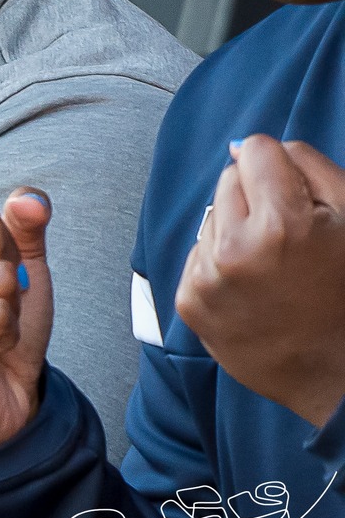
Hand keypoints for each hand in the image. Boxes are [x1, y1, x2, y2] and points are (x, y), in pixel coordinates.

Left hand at [177, 135, 344, 427]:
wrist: (332, 371)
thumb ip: (307, 165)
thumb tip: (246, 146)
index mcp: (281, 224)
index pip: (255, 150)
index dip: (280, 170)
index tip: (295, 195)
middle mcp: (234, 248)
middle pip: (229, 180)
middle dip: (256, 200)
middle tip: (288, 240)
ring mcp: (207, 277)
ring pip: (211, 216)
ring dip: (235, 231)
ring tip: (271, 268)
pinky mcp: (188, 302)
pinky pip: (197, 254)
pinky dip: (219, 264)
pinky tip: (251, 288)